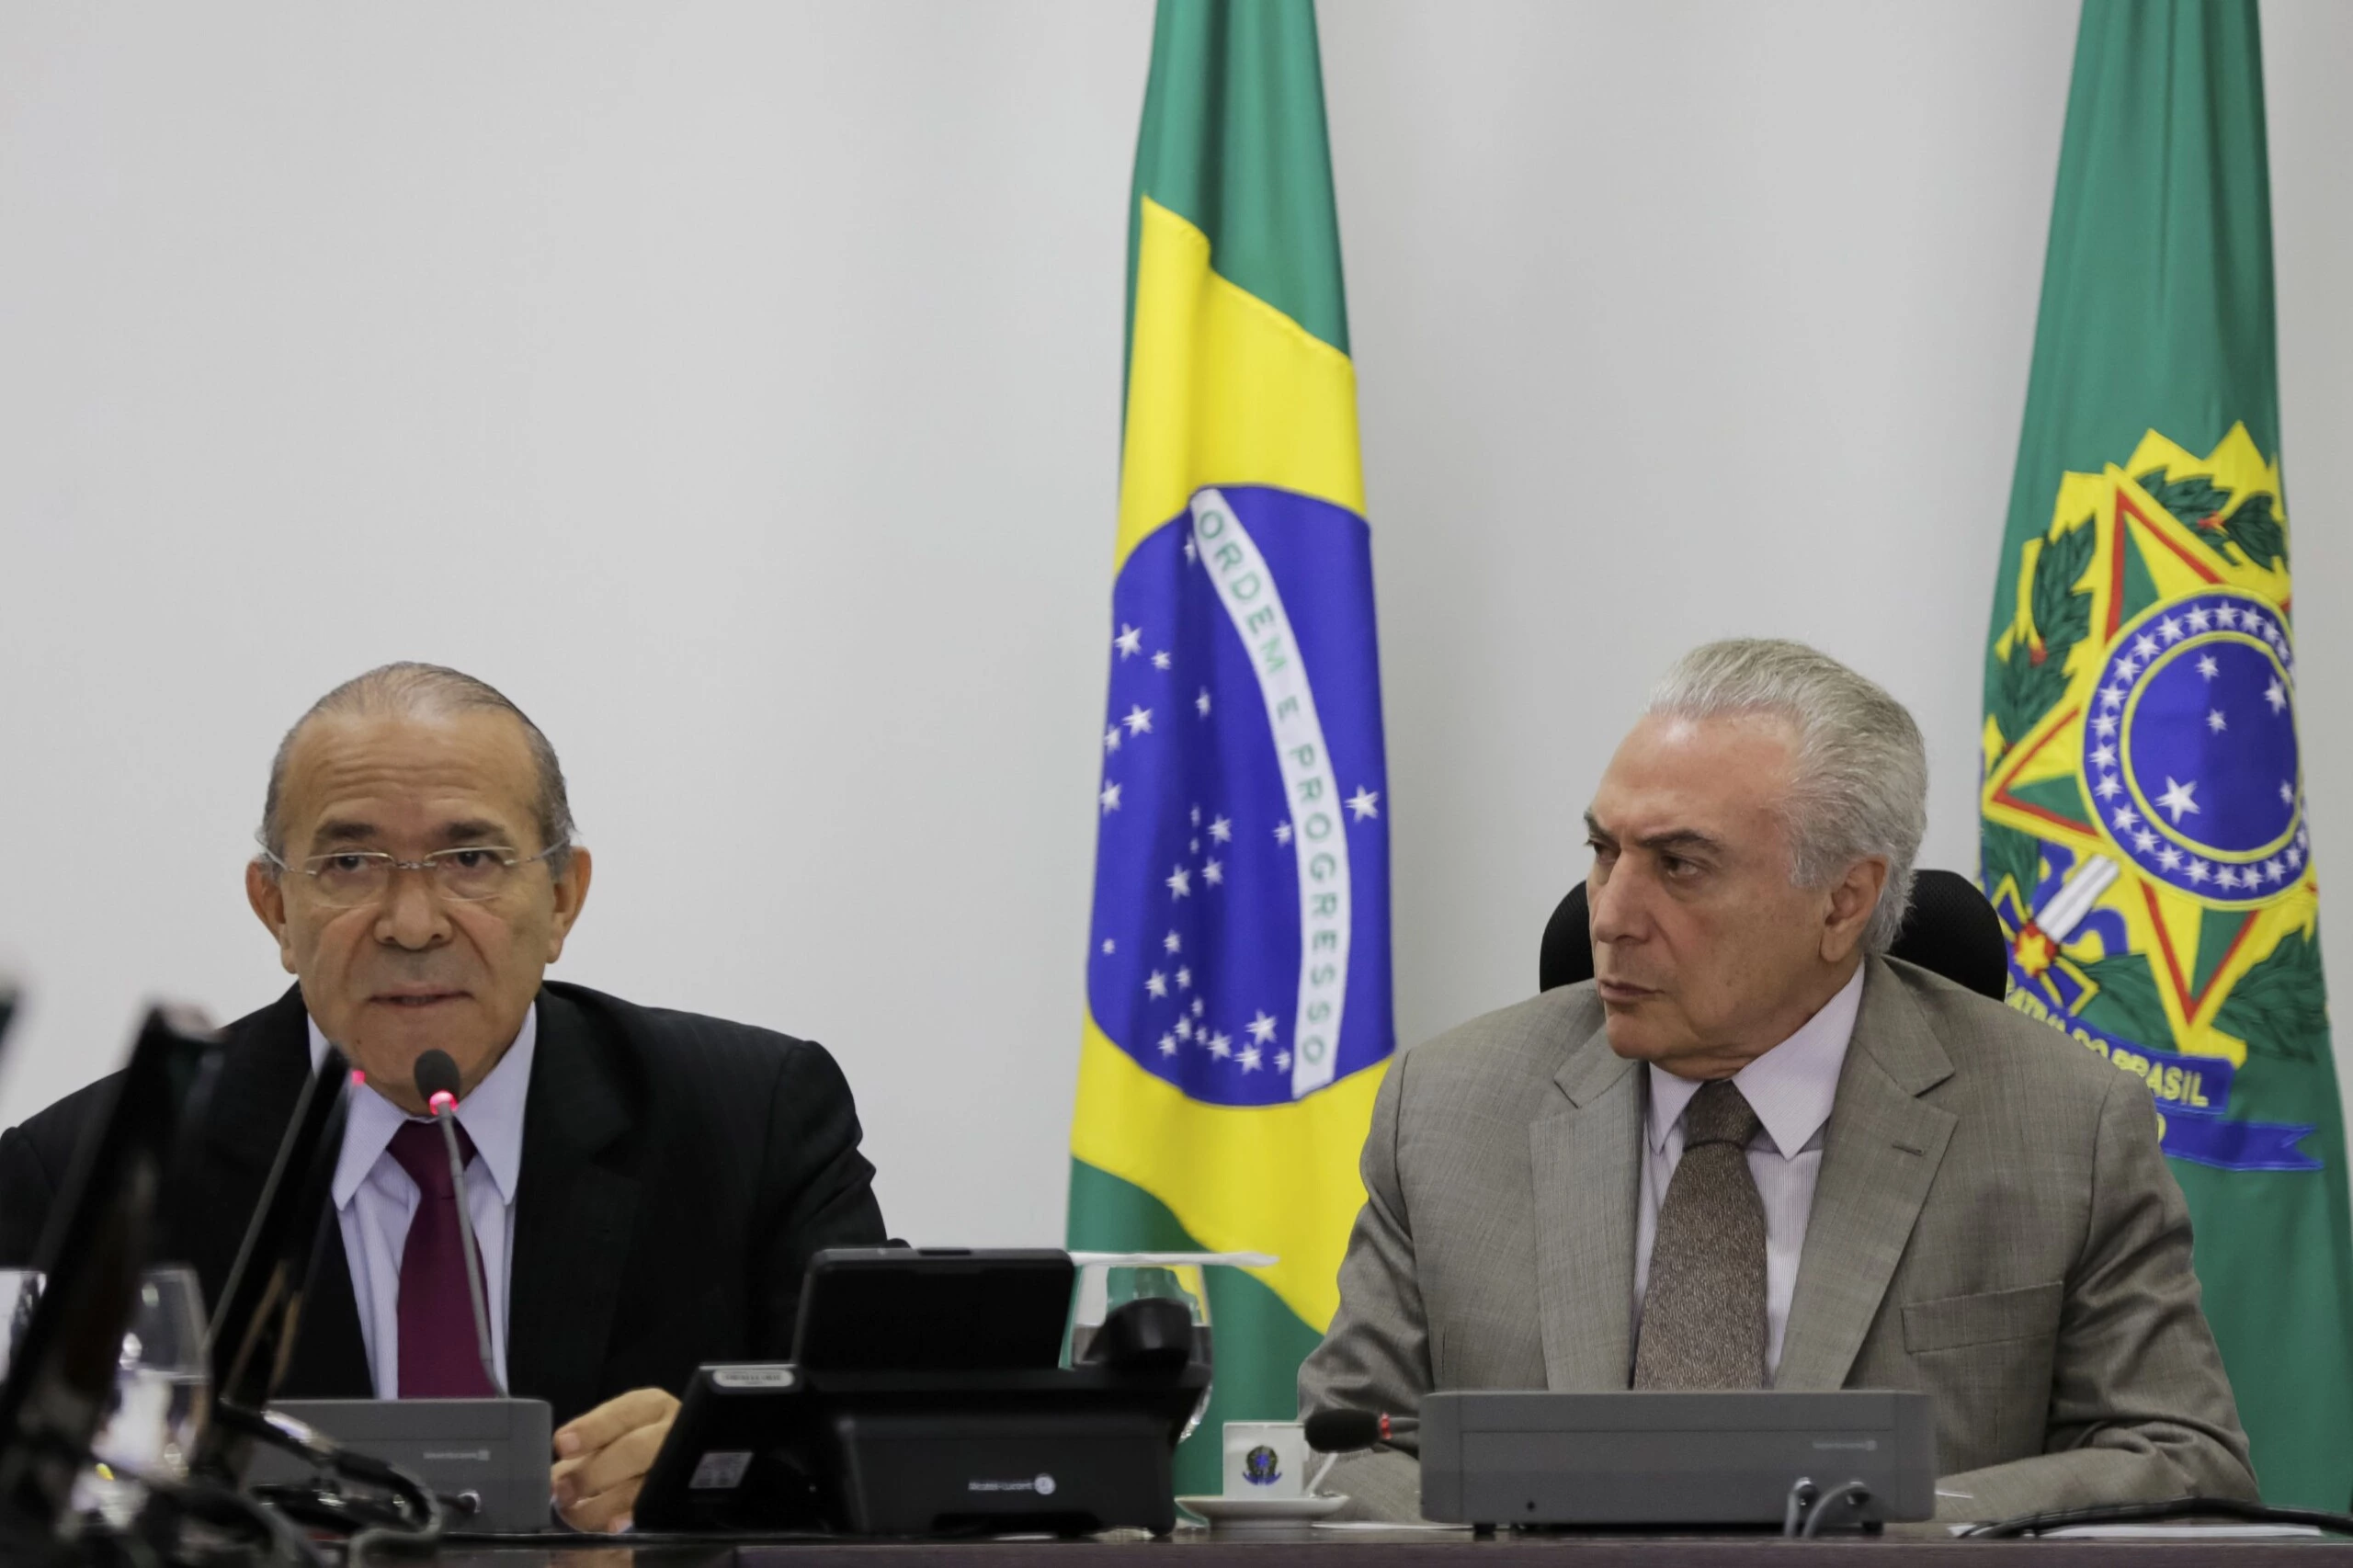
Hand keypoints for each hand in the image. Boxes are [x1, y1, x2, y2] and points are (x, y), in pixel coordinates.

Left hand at [551, 1386, 678, 1532]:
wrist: (665, 1462)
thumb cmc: (628, 1443)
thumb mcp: (610, 1434)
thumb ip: (582, 1449)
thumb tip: (552, 1479)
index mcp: (650, 1407)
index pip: (621, 1414)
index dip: (591, 1430)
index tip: (561, 1445)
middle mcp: (671, 1432)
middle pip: (635, 1449)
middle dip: (594, 1473)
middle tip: (563, 1491)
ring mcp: (680, 1466)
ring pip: (645, 1485)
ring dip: (605, 1502)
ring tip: (575, 1514)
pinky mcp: (680, 1495)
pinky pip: (655, 1510)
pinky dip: (629, 1517)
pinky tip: (611, 1525)